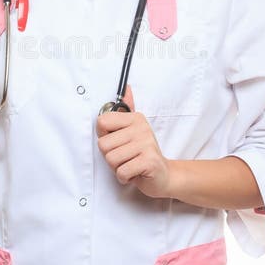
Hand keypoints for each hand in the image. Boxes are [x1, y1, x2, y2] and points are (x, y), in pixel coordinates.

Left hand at [96, 84, 170, 198]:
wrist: (163, 175)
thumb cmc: (143, 153)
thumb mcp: (133, 130)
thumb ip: (126, 109)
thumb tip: (127, 87)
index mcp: (135, 118)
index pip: (102, 122)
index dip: (104, 136)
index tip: (116, 141)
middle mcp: (142, 128)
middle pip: (103, 144)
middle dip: (110, 156)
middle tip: (125, 157)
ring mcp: (147, 144)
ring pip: (111, 159)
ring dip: (117, 167)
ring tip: (130, 164)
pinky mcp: (149, 161)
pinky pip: (121, 171)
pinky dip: (124, 177)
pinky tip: (134, 173)